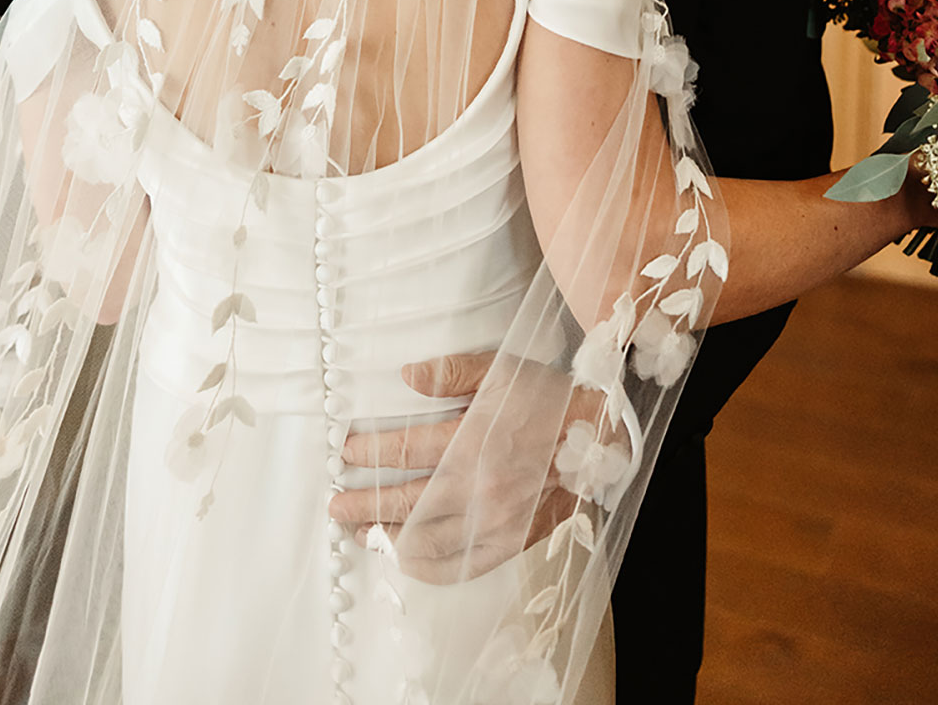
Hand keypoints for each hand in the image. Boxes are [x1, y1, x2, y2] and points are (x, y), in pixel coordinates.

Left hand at [330, 351, 593, 584]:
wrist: (601, 436)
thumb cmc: (549, 399)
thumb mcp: (500, 370)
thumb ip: (451, 374)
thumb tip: (406, 376)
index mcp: (471, 440)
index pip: (405, 452)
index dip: (370, 455)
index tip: (347, 455)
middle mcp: (477, 485)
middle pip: (406, 501)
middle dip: (365, 505)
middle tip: (337, 507)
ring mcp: (494, 519)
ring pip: (428, 538)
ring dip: (388, 536)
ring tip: (362, 533)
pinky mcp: (511, 541)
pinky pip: (461, 564)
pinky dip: (430, 566)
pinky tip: (408, 560)